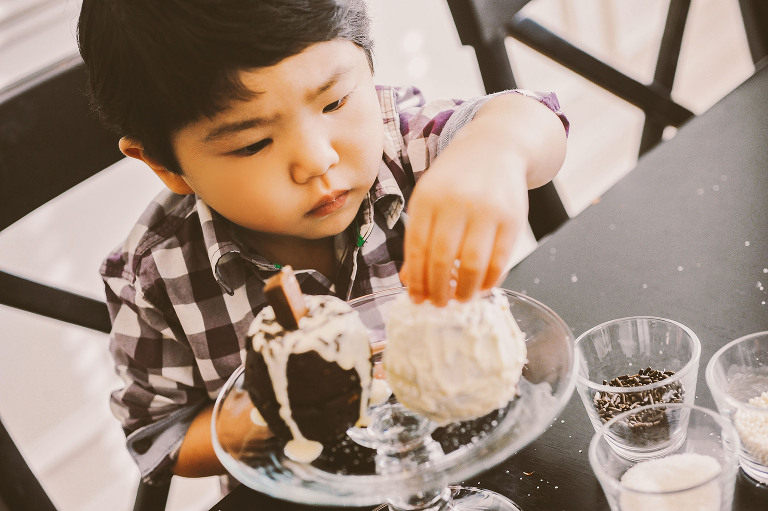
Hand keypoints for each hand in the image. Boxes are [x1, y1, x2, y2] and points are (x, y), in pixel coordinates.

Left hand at [400, 129, 528, 306]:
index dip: (416, 280)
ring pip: (471, 264)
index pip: (417, 248)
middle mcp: (455, 203)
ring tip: (460, 299)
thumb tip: (409, 281)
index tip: (416, 299)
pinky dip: (489, 280)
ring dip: (464, 290)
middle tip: (437, 304)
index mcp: (428, 198)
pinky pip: (499, 260)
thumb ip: (419, 238)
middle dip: (437, 290)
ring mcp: (485, 209)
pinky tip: (481, 286)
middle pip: (441, 259)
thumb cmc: (456, 180)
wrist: (496, 146)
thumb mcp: (429, 199)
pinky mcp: (512, 218)